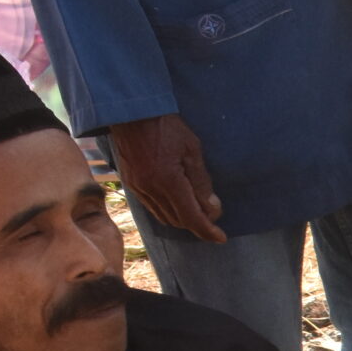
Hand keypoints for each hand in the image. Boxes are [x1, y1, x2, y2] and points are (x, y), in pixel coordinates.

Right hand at [108, 113, 225, 241]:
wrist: (132, 113)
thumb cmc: (166, 126)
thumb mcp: (192, 150)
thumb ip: (202, 182)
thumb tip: (212, 208)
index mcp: (168, 181)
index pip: (191, 217)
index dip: (208, 231)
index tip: (220, 237)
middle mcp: (150, 189)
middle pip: (179, 221)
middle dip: (197, 224)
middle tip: (213, 216)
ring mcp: (138, 188)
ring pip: (164, 217)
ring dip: (182, 219)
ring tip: (197, 210)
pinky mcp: (131, 184)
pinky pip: (152, 208)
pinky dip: (167, 211)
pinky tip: (177, 203)